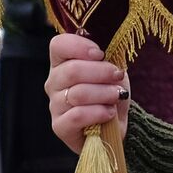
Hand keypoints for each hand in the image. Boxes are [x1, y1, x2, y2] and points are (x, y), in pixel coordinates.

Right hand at [46, 33, 129, 154]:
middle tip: (117, 76)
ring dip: (105, 93)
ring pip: (78, 93)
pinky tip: (109, 112)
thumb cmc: (111, 91)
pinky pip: (77, 116)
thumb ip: (105, 58)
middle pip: (72, 70)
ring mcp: (55, 105)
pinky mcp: (60, 126)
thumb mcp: (112, 69)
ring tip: (117, 95)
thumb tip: (102, 55)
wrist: (115, 123)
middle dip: (102, 72)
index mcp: (64, 62)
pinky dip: (98, 112)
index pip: (59, 45)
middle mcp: (54, 82)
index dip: (79, 46)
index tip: (100, 54)